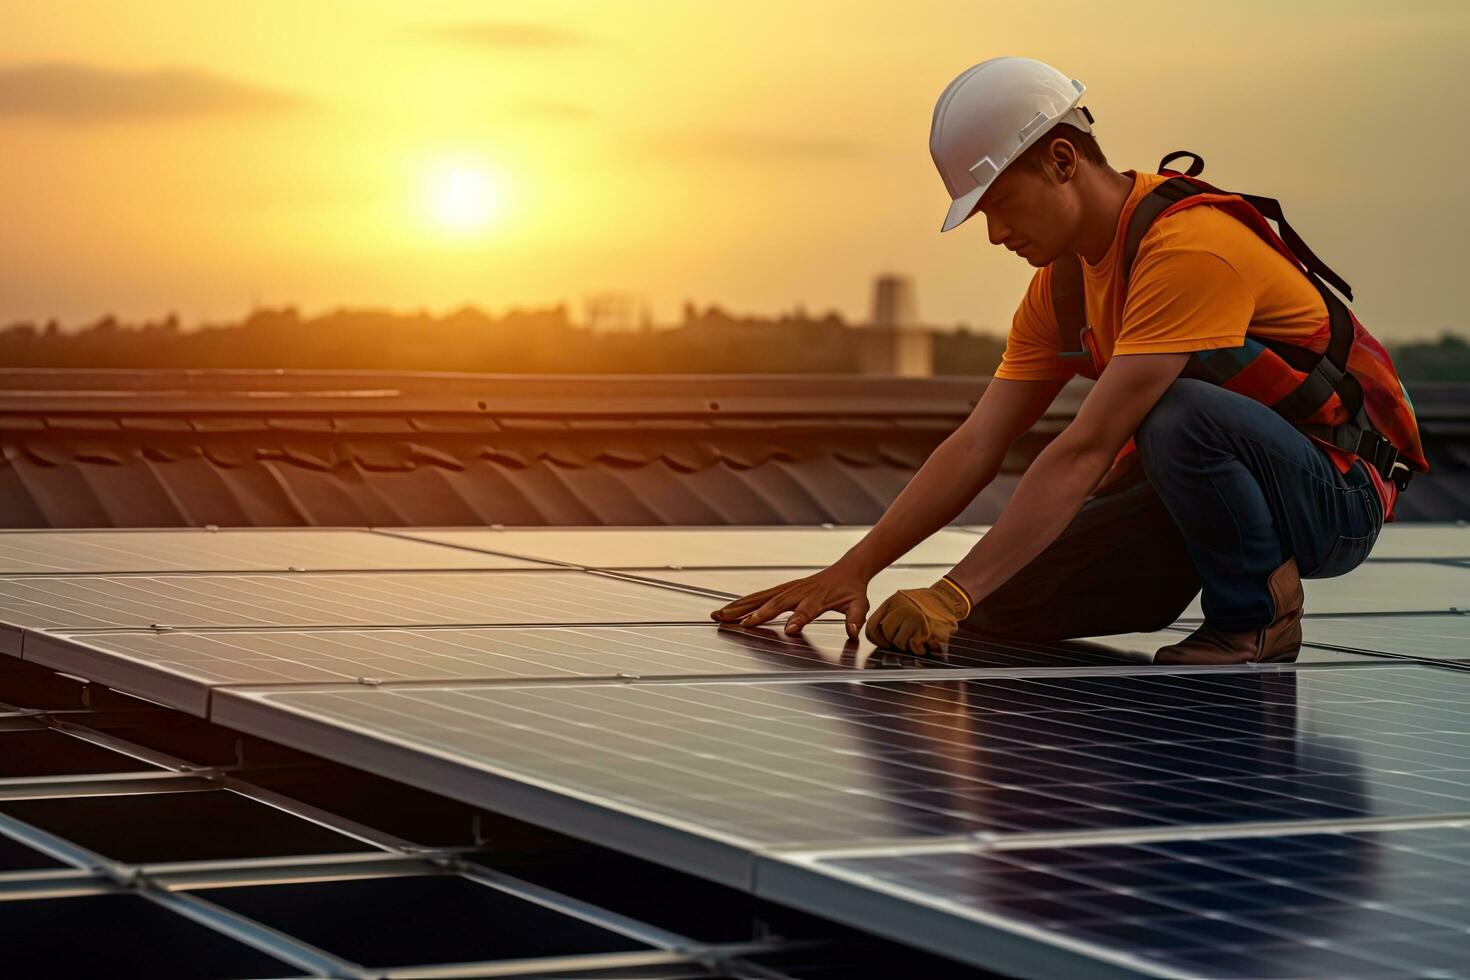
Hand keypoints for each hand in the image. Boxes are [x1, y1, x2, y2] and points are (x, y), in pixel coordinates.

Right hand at [710, 565, 871, 638]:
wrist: (847, 569)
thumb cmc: (851, 590)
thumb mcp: (859, 605)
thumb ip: (855, 619)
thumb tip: (854, 633)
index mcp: (818, 598)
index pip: (806, 611)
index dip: (798, 620)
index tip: (789, 630)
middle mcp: (800, 592)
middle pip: (776, 604)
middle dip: (758, 614)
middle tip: (740, 625)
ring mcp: (788, 589)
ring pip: (761, 598)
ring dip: (740, 607)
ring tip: (720, 616)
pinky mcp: (782, 589)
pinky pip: (760, 596)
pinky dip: (743, 602)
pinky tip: (729, 610)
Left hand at [864, 577, 972, 655]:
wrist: (950, 599)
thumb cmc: (926, 604)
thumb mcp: (903, 602)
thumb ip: (890, 616)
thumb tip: (878, 637)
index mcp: (892, 601)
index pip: (872, 625)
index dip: (876, 639)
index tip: (884, 643)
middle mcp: (902, 608)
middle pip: (886, 634)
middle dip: (894, 642)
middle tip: (905, 641)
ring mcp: (914, 618)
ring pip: (899, 642)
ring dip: (907, 646)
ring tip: (916, 640)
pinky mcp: (927, 628)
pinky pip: (914, 646)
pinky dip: (919, 649)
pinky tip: (924, 644)